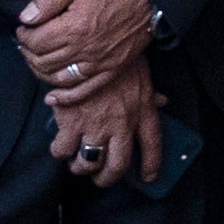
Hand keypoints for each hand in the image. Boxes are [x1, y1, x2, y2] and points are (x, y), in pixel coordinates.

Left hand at [18, 0, 153, 88]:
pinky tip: (53, 96)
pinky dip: (65, 97)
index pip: (35, 41)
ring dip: (41, 71)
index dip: (24, 35)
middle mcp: (84, 50)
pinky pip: (83, 90)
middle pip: (42, 61)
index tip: (23, 30)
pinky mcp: (111, 70)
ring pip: (57, 78)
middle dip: (29, 52)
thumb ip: (50, 1)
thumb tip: (27, 17)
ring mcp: (98, 63)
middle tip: (27, 43)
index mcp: (74, 28)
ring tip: (37, 59)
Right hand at [48, 56, 164, 187]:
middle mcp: (122, 124)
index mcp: (142, 110)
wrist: (91, 44)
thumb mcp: (142, 73)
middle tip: (99, 177)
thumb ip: (150, 94)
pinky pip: (63, 150)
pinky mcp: (71, 122)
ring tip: (78, 163)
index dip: (151, 165)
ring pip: (88, 163)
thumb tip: (162, 101)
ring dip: (81, 167)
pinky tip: (61, 146)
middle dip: (106, 178)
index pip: (153, 146)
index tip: (148, 177)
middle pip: (117, 166)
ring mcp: (96, 126)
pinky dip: (60, 152)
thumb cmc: (117, 57)